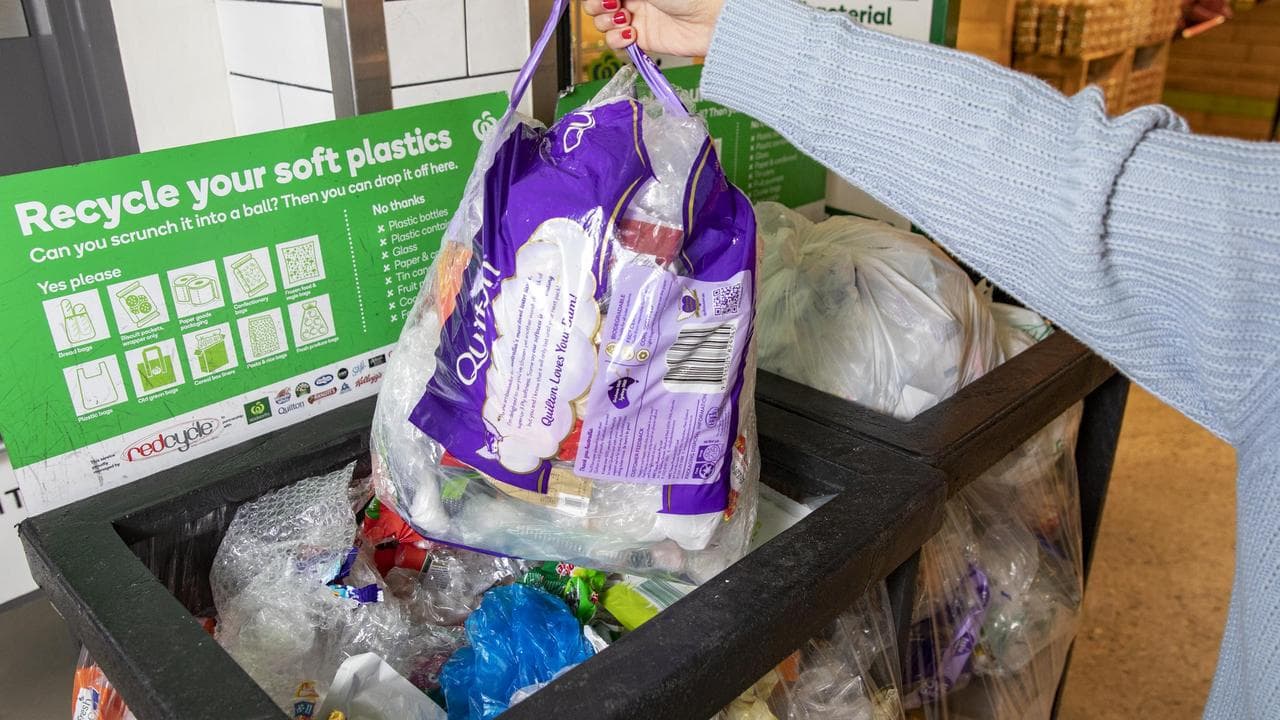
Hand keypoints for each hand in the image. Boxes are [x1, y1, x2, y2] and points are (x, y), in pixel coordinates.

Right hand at [582, 0, 725, 56]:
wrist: (710, 19)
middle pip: (597, 4)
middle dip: (597, 5)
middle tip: (612, 5)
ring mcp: (636, 17)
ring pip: (603, 23)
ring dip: (606, 22)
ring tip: (625, 19)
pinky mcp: (641, 39)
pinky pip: (616, 42)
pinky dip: (617, 39)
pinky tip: (631, 33)